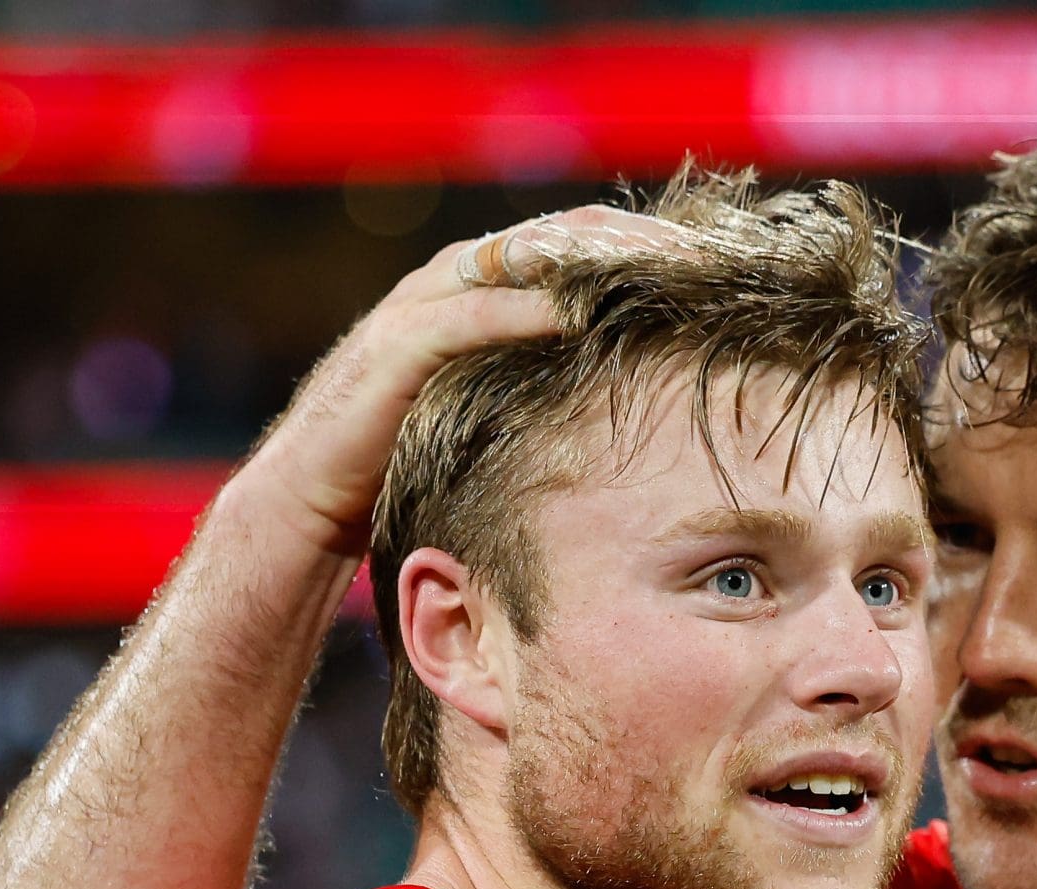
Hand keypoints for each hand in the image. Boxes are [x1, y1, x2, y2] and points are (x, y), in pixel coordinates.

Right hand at [229, 206, 689, 563]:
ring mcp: (425, 306)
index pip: (587, 244)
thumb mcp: (503, 416)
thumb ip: (554, 387)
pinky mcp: (397, 347)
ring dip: (597, 260)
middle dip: (642, 240)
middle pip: (568, 235)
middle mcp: (459, 281)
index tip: (725, 264)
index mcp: (491, 289)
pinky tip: (580, 314)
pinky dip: (524, 308)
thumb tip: (643, 401)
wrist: (311, 505)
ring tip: (667, 269)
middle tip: (715, 256)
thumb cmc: (412, 463)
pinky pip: (470, 313)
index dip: (655, 246)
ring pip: (523, 258)